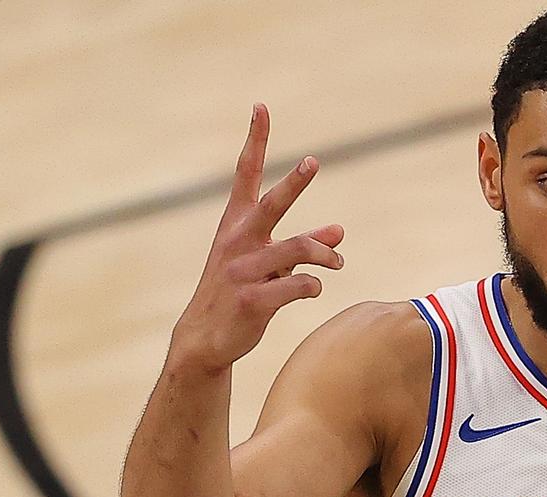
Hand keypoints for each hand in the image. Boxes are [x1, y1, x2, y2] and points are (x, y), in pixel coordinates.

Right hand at [171, 103, 344, 372]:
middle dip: (294, 182)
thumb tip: (339, 230)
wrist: (206, 338)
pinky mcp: (253, 300)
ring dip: (325, 254)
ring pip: (298, 250)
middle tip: (314, 161)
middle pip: (272, 204)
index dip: (255, 140)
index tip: (261, 107)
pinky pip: (298, 286)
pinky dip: (313, 286)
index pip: (246, 173)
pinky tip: (313, 290)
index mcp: (236, 224)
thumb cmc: (240, 291)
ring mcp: (244, 270)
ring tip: (338, 262)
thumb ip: (304, 244)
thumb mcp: (269, 263)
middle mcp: (238, 241)